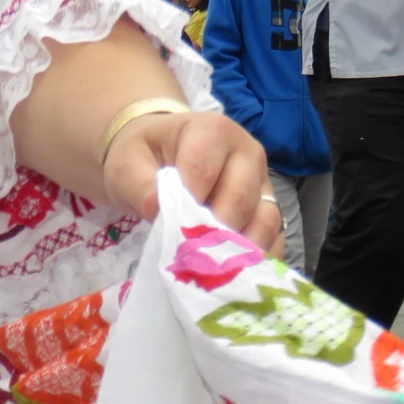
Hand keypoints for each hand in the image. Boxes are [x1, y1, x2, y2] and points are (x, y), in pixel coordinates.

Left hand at [102, 109, 283, 251]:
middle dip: (212, 234)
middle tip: (187, 258)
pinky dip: (257, 259)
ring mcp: (262, 181)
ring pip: (264, 221)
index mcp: (212, 131)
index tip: (170, 232)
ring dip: (239, 250)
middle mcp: (247, 152)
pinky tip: (234, 272)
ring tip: (210, 269)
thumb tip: (157, 209)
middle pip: (239, 200)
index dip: (186, 207)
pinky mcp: (268, 207)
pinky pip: (275, 237)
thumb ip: (140, 185)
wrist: (159, 155)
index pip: (204, 172)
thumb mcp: (128, 164)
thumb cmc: (144, 157)